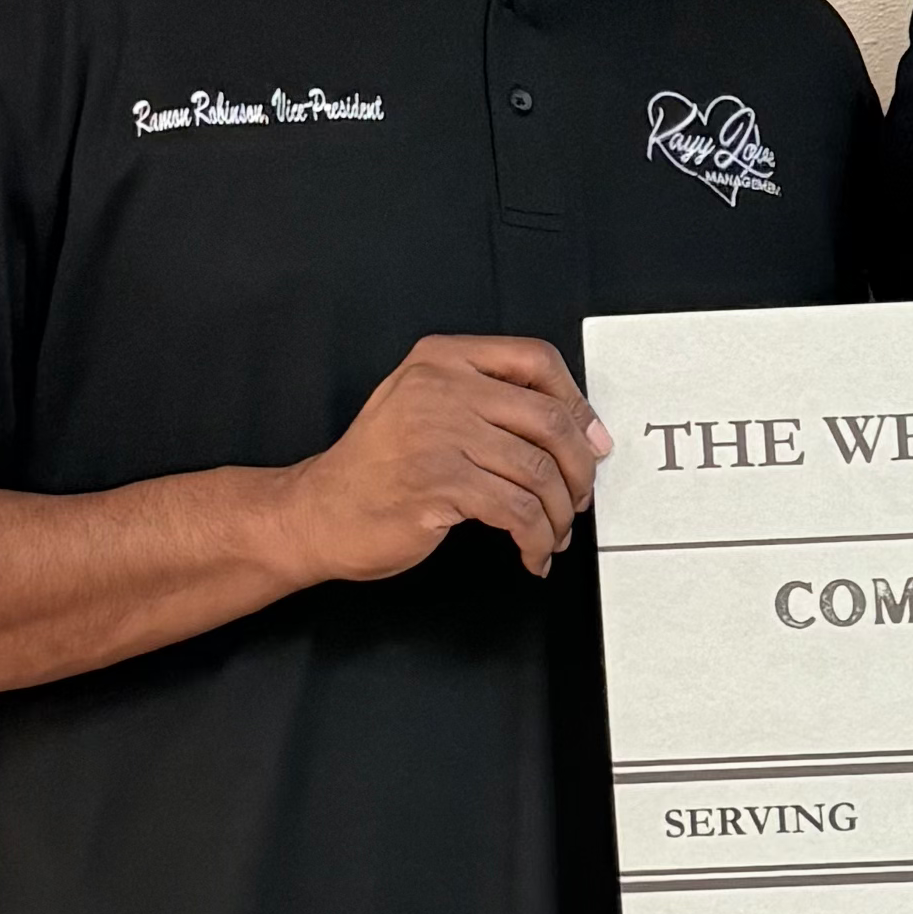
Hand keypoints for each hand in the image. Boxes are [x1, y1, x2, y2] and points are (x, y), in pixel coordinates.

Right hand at [279, 334, 609, 586]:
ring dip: (559, 514)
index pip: (536, 359)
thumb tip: (576, 428)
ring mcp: (439, 433)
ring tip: (553, 533)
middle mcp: (442, 387)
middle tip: (579, 499)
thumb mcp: (426, 408)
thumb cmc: (378, 468)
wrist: (321, 512)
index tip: (591, 441)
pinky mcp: (440, 483)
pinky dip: (537, 540)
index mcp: (443, 359)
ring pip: (539, 472)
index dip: (577, 403)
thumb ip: (487, 401)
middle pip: (549, 419)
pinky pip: (517, 512)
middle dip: (580, 470)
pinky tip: (533, 553)